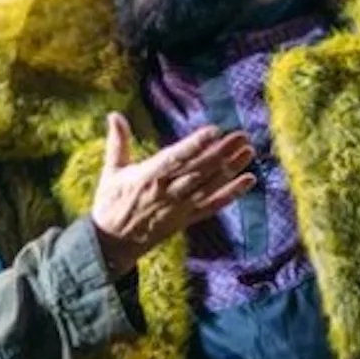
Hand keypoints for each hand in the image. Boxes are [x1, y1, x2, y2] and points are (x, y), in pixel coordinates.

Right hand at [91, 115, 255, 274]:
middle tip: (241, 136)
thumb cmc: (111, 204)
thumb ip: (117, 142)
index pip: (175, 159)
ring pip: (209, 187)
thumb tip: (114, 114)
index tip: (214, 131)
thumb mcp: (111, 172)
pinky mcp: (187, 220)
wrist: (113, 245)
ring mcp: (179, 208)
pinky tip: (248, 181)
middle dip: (221, 153)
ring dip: (231, 170)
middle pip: (198, 171)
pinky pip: (212, 206)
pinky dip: (231, 194)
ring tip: (248, 152)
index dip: (195, 145)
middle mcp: (166, 193)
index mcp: (147, 177)